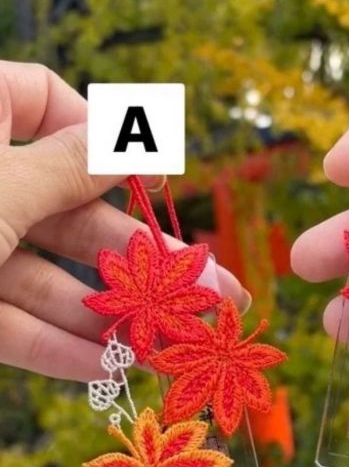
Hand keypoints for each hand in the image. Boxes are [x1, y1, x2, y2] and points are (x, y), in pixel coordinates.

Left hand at [0, 61, 247, 380]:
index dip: (104, 132)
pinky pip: (5, 321)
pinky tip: (105, 367)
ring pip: (42, 272)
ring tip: (172, 339)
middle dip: (140, 253)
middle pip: (66, 206)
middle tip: (211, 284)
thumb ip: (68, 164)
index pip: (46, 99)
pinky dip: (53, 345)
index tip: (152, 174)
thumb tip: (135, 137)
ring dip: (108, 310)